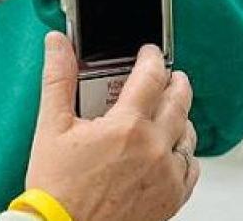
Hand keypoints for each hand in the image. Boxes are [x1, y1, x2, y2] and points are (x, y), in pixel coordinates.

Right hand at [25, 32, 198, 220]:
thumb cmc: (58, 187)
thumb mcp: (51, 126)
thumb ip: (58, 78)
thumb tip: (57, 44)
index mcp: (126, 126)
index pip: (151, 77)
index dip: (151, 59)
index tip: (148, 54)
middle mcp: (154, 149)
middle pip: (179, 102)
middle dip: (175, 83)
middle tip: (169, 76)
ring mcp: (167, 175)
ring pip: (188, 135)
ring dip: (181, 117)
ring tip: (168, 112)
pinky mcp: (172, 198)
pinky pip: (191, 168)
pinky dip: (184, 154)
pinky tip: (171, 151)